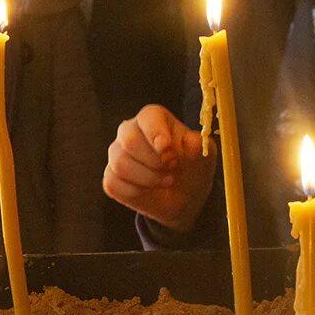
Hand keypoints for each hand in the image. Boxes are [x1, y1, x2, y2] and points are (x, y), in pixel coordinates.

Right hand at [103, 104, 217, 233]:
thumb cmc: (193, 167)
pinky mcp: (110, 176)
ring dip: (149, 178)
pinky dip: (137, 192)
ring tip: (167, 180)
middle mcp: (130, 131)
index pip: (148, 117)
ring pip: (121, 164)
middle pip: (130, 140)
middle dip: (154, 161)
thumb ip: (197, 145)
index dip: (156, 132)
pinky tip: (149, 190)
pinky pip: (115, 183)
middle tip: (173, 169)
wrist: (183, 197)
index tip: (167, 149)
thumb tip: (190, 142)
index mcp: (154, 119)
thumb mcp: (204, 155)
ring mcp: (117, 154)